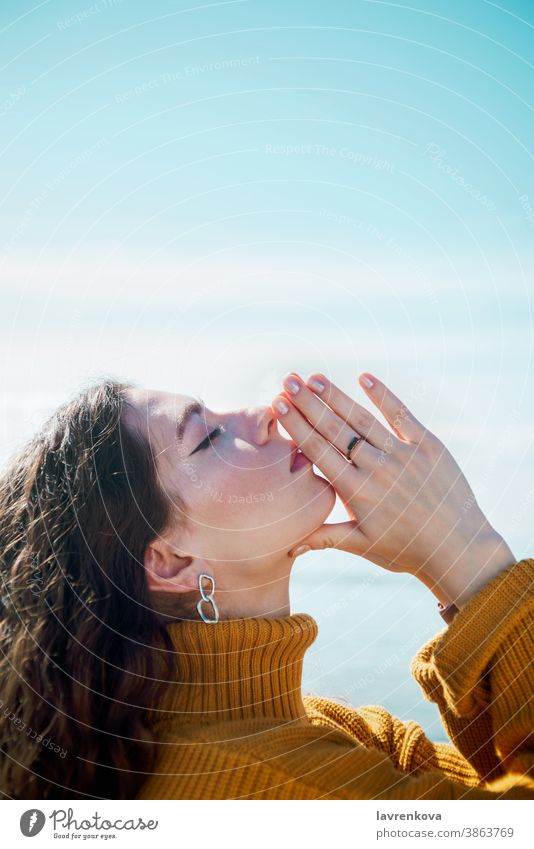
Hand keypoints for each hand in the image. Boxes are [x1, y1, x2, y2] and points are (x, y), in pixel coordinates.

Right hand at [272, 371, 515, 607]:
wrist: (458, 549)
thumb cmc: (406, 551)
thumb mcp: (363, 545)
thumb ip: (324, 537)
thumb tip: (289, 547)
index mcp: (357, 492)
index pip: (318, 451)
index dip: (296, 425)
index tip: (278, 404)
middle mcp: (377, 469)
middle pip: (335, 429)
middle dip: (308, 403)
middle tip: (287, 381)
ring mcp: (403, 455)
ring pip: (362, 419)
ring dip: (336, 397)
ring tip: (314, 378)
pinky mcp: (429, 446)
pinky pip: (401, 415)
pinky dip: (383, 396)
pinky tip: (364, 378)